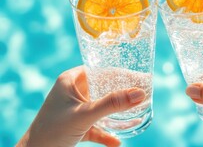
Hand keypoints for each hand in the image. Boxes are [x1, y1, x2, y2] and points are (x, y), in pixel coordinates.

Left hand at [17, 66, 145, 146]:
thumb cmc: (52, 131)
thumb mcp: (85, 115)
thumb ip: (112, 104)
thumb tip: (140, 93)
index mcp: (71, 80)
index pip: (101, 70)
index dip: (121, 73)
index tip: (140, 77)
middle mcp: (73, 92)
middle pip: (104, 87)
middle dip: (122, 92)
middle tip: (142, 93)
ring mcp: (75, 109)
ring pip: (101, 107)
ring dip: (116, 112)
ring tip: (136, 112)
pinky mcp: (76, 126)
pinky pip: (96, 126)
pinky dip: (106, 133)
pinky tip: (117, 142)